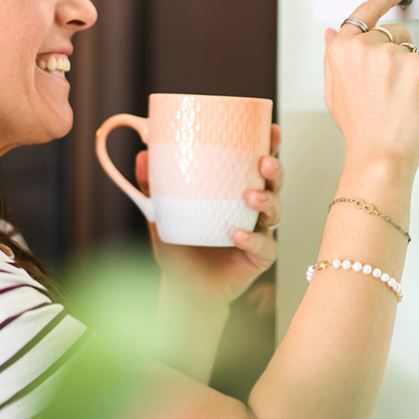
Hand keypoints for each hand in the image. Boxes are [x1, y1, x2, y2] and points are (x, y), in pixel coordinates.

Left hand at [137, 124, 283, 307]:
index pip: (256, 164)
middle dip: (274, 171)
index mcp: (235, 191)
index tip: (271, 130)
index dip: (268, 146)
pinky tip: (238, 234)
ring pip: (275, 212)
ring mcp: (259, 233)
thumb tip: (142, 155)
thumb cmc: (179, 247)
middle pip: (274, 184)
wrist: (183, 289)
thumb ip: (153, 187)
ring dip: (267, 201)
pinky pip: (264, 247)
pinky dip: (253, 239)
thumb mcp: (161, 214)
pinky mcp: (258, 258)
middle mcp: (252, 210)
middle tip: (264, 163)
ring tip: (250, 197)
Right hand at [324, 0, 418, 174]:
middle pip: (395, 33)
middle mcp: (365, 47)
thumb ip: (333, 57)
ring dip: (415, 72)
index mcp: (342, 50)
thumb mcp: (335, 91)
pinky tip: (416, 103)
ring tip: (401, 100)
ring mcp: (392, 55)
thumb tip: (331, 32)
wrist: (380, 156)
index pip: (364, 13)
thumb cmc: (362, 130)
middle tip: (393, 89)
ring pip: (416, 51)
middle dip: (399, 55)